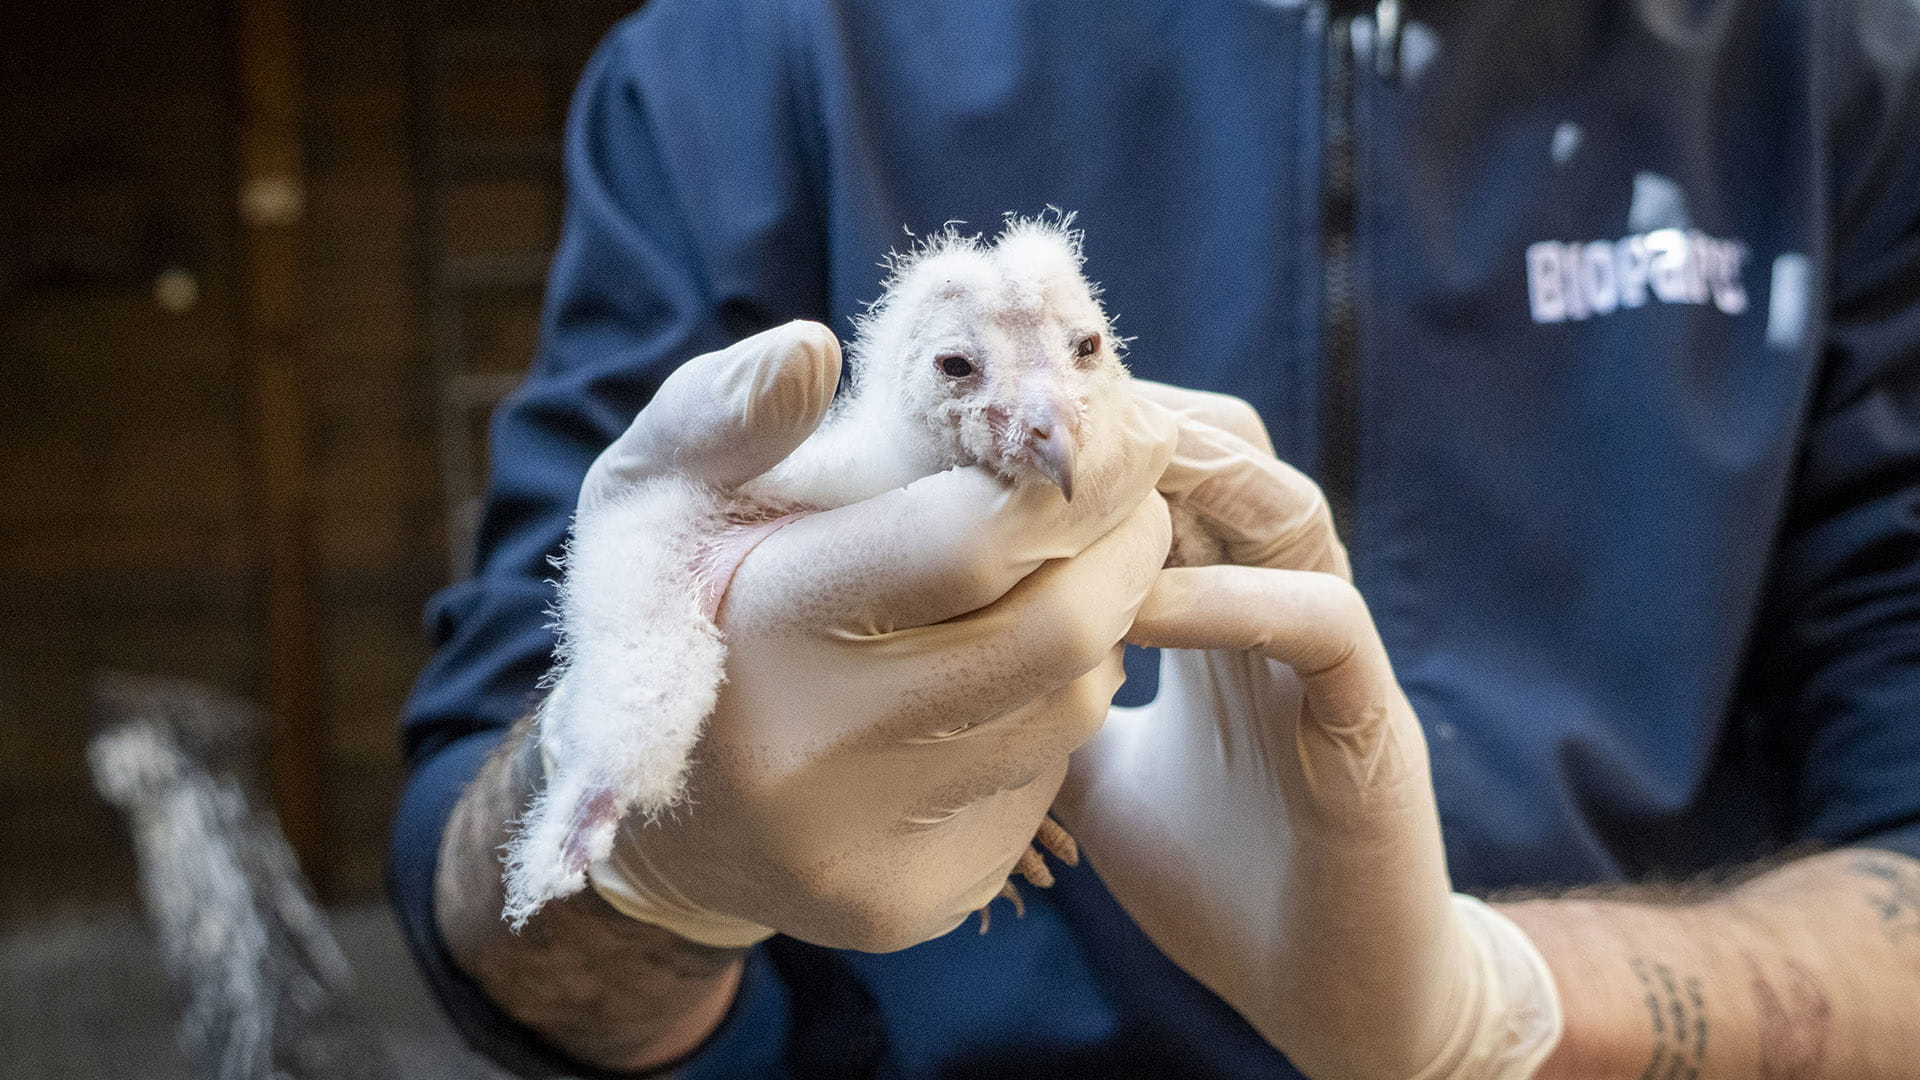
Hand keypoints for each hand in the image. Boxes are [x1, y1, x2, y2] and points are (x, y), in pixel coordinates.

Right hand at [562, 320, 1178, 951]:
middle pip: (1059, 634)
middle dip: (1127, 552)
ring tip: (1054, 585)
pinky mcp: (912, 903)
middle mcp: (818, 751)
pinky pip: (1042, 785)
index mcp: (765, 619)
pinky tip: (990, 689)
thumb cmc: (680, 615)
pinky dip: (1043, 718)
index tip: (1118, 434)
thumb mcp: (656, 492)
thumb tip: (814, 349)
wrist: (653, 814)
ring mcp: (870, 845)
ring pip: (1069, 711)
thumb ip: (727, 410)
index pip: (974, 540)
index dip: (1073, 479)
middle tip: (1136, 504)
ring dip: (1094, 631)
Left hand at [1055, 399, 1561, 1079]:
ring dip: (1194, 484)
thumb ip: (1048, 707)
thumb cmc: (1220, 880)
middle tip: (1039, 426)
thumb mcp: (1098, 778)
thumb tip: (949, 665)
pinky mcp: (1370, 727)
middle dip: (1140, 429)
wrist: (1334, 997)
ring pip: (1290, 512)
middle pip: (1233, 458)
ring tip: (1088, 482)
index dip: (1096, 444)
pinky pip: (1320, 625)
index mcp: (1226, 612)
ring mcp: (1333, 663)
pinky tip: (1139, 604)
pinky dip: (1234, 601)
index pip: (1174, 480)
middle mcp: (1284, 611)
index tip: (999, 429)